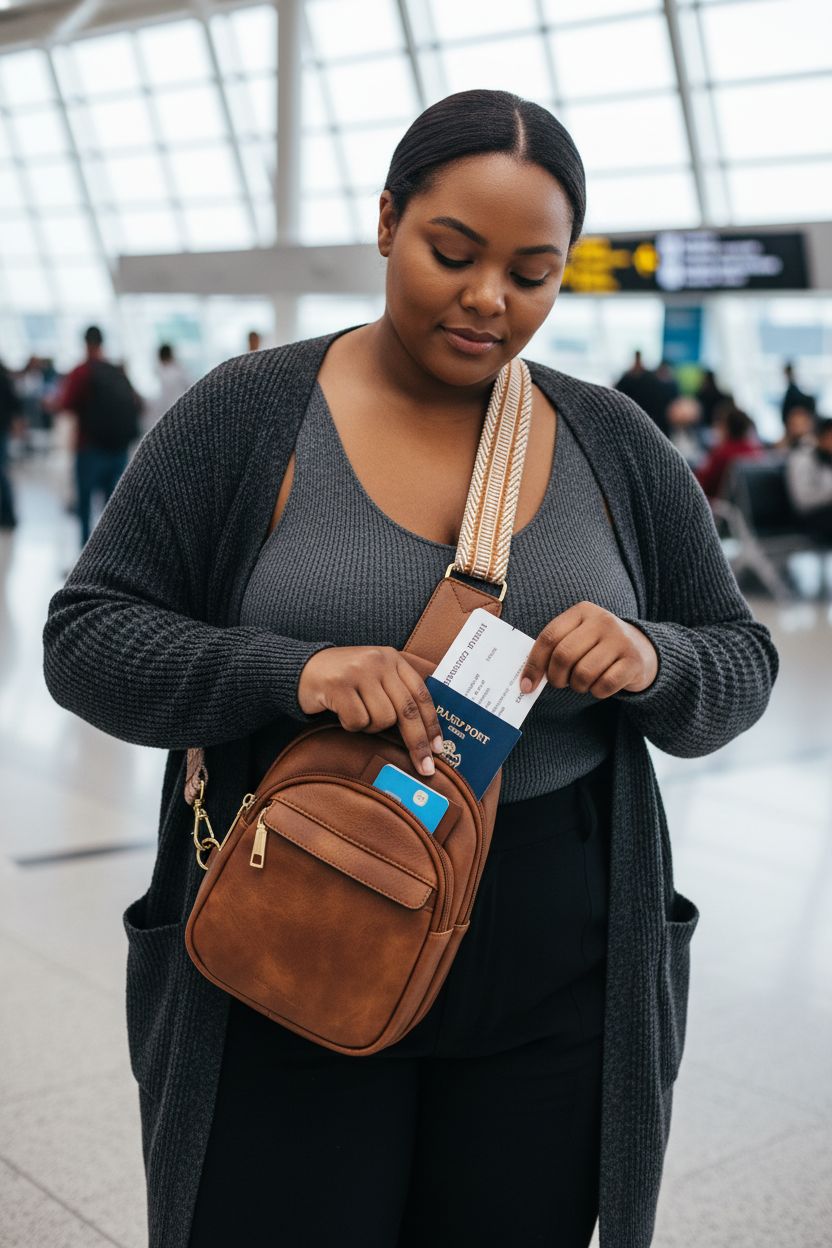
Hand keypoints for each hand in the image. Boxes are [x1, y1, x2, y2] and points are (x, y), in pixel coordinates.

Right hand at [297, 646, 444, 776]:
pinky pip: (358, 721)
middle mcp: (378, 661)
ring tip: (356, 714)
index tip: (438, 749)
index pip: (421, 694)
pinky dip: (351, 725)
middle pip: (407, 710)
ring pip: (382, 718)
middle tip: (425, 768)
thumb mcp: (374, 676)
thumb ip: (396, 692)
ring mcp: (359, 671)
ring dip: (371, 726)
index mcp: (393, 658)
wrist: (301, 668)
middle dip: (417, 742)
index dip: (432, 724)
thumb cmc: (343, 680)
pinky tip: (341, 712)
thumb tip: (424, 732)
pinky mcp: (339, 685)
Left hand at [519, 601, 658, 699]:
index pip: (549, 637)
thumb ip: (554, 650)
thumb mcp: (578, 637)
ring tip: (583, 682)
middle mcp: (602, 621)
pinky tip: (600, 685)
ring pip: (583, 673)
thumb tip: (528, 680)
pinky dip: (596, 692)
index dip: (534, 664)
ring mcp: (620, 640)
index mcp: (582, 611)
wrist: (642, 649)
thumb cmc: (597, 647)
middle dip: (556, 678)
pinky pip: (604, 685)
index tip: (526, 685)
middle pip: (564, 655)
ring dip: (578, 686)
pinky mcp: (633, 661)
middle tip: (560, 683)